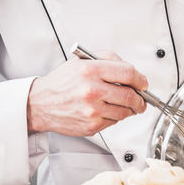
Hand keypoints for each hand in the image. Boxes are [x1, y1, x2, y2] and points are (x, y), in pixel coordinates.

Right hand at [27, 51, 147, 135]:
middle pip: (130, 95)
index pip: (128, 73)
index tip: (143, 83)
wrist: (40, 103)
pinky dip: (116, 117)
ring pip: (125, 111)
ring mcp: (92, 110)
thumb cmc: (62, 82)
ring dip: (131, 109)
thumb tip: (131, 71)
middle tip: (141, 99)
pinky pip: (114, 122)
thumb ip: (108, 58)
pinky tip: (108, 111)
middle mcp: (91, 90)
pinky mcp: (91, 125)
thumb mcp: (82, 61)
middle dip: (141, 99)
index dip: (141, 79)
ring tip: (127, 105)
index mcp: (90, 70)